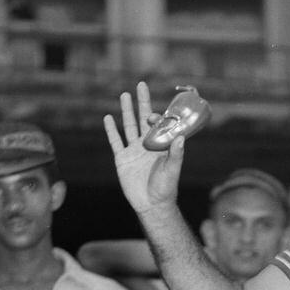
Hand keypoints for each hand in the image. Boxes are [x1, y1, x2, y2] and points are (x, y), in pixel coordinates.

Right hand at [104, 82, 185, 215]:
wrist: (151, 205)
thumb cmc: (166, 189)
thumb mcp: (172, 170)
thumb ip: (176, 154)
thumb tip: (181, 137)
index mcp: (160, 145)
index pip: (158, 125)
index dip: (157, 116)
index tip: (154, 114)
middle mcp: (147, 145)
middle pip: (143, 119)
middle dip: (142, 102)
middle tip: (141, 84)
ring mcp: (134, 151)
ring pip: (129, 126)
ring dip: (126, 111)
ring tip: (125, 95)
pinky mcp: (122, 159)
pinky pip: (115, 142)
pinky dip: (111, 130)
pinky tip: (108, 118)